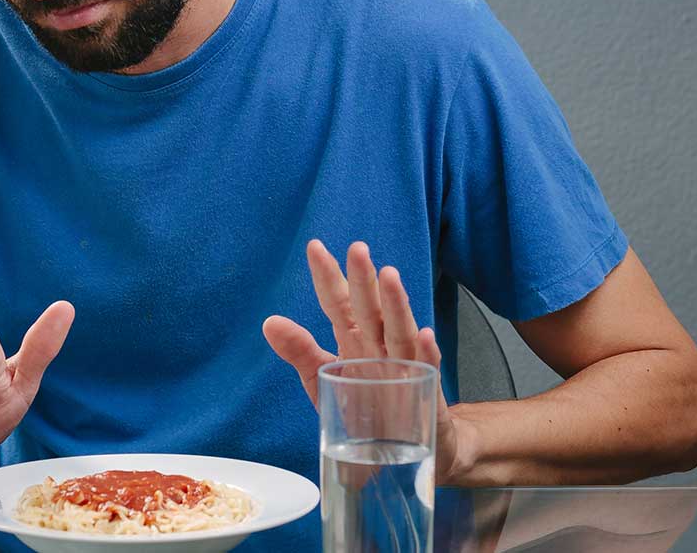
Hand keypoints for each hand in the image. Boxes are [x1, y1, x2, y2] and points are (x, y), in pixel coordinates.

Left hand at [263, 239, 467, 484]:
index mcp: (353, 339)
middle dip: (363, 279)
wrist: (401, 449)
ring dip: (395, 304)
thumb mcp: (323, 380)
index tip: (315, 247)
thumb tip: (269, 322)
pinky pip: (426, 371)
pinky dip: (427, 353)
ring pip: (399, 330)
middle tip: (357, 250)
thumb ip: (300, 352)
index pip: (338, 302)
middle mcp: (378, 345)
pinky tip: (426, 336)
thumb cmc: (362, 408)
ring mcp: (403, 366)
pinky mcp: (424, 392)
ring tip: (390, 277)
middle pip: (369, 308)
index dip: (327, 276)